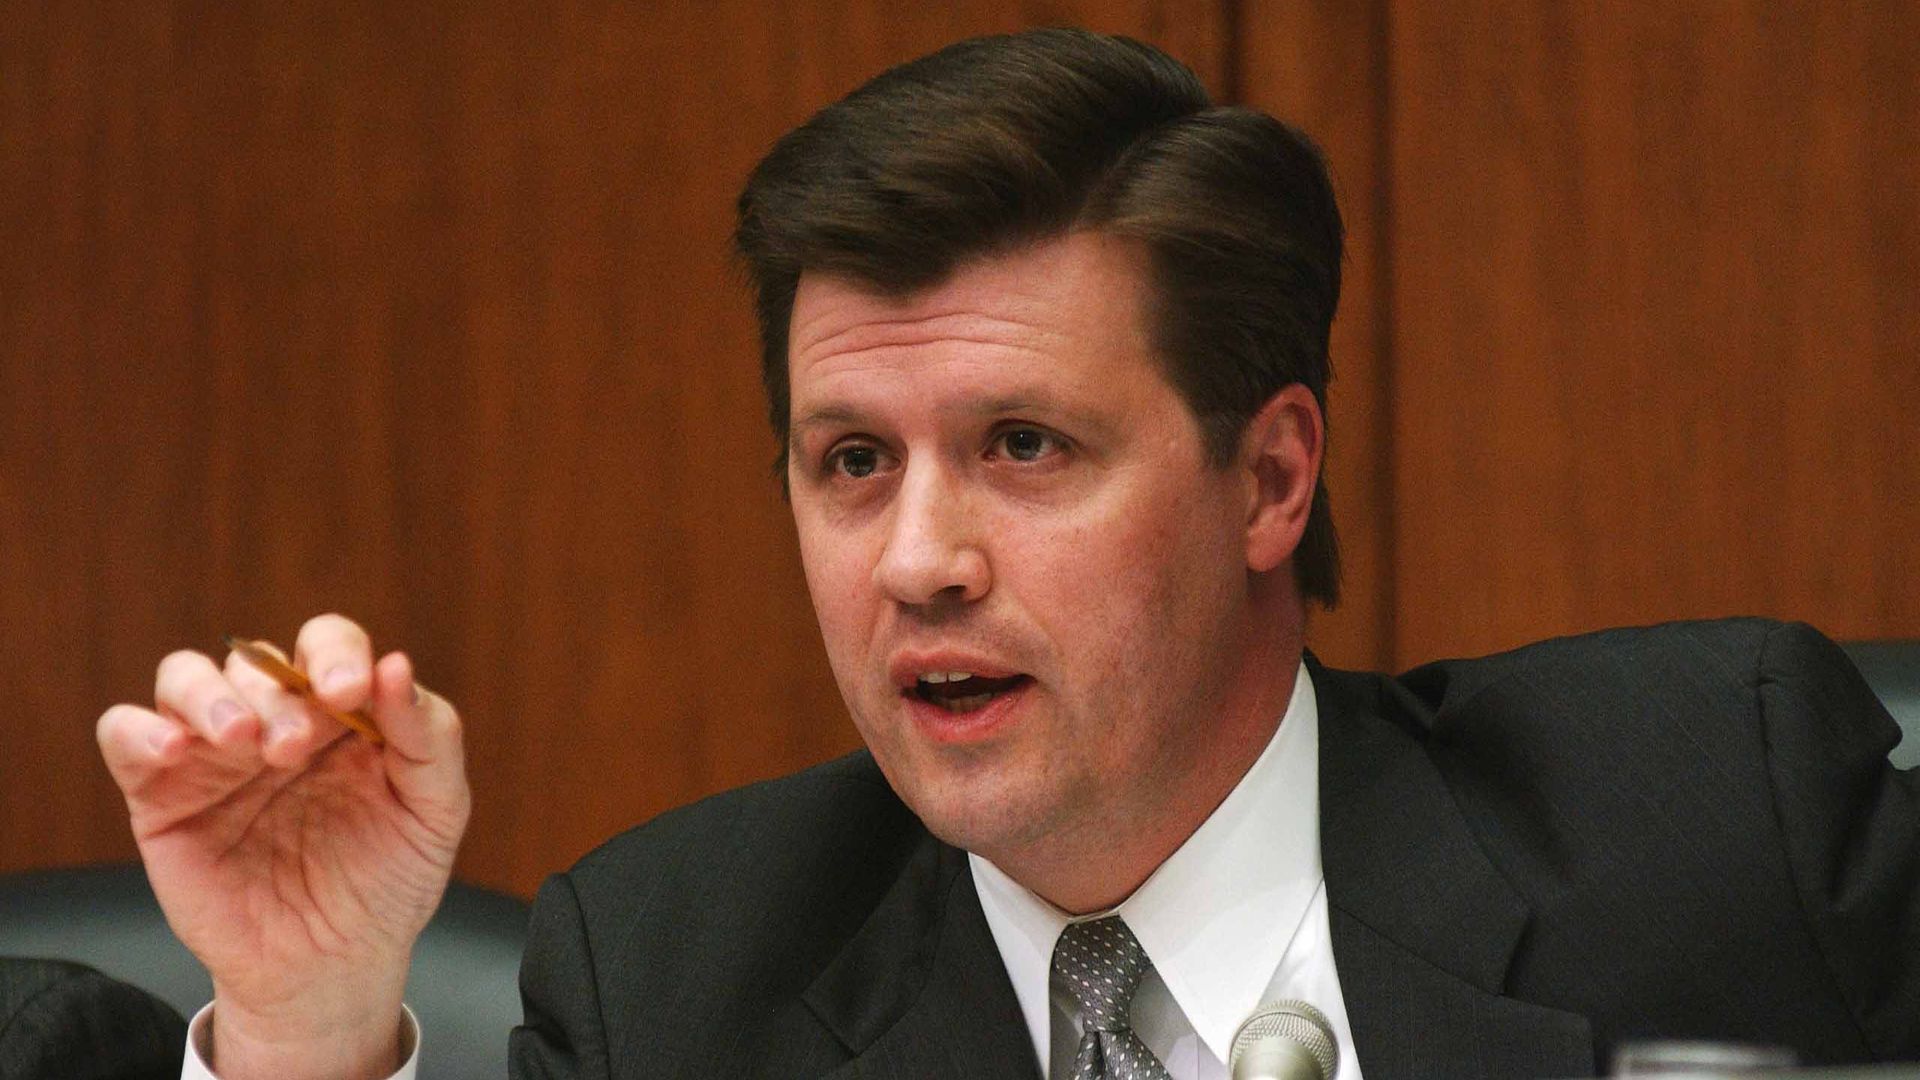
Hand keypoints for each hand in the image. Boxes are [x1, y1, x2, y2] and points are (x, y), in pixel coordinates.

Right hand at [97, 614, 470, 1079]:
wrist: (332, 965)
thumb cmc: (388, 879)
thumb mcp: (435, 809)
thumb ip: (430, 734)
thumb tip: (398, 664)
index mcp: (341, 710)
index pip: (328, 643)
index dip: (336, 653)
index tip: (349, 691)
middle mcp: (274, 718)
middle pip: (255, 659)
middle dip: (277, 694)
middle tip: (295, 747)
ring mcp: (213, 752)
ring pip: (185, 676)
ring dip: (209, 694)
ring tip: (239, 738)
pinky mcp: (160, 793)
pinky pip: (124, 732)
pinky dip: (139, 727)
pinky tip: (173, 750)